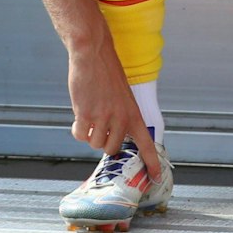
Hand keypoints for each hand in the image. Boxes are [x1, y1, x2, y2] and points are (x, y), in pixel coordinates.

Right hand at [68, 41, 157, 165]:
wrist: (93, 54)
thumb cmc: (106, 73)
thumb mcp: (121, 96)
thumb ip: (120, 116)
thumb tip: (111, 137)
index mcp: (133, 113)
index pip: (146, 143)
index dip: (151, 162)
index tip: (156, 177)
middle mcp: (121, 118)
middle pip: (111, 150)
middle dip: (103, 143)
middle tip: (99, 127)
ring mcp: (103, 117)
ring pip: (94, 143)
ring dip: (89, 134)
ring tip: (89, 114)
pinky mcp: (85, 114)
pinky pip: (79, 135)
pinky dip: (77, 129)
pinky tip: (80, 114)